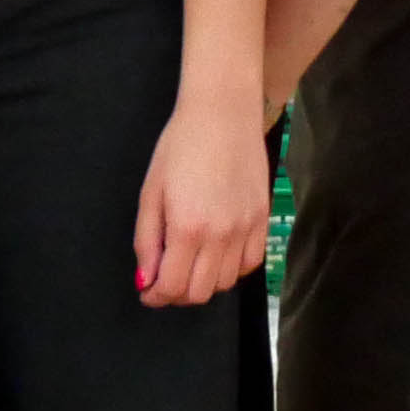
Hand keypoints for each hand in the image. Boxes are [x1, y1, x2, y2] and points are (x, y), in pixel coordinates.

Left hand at [132, 91, 268, 307]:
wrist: (222, 113)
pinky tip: (218, 254)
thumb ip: (146, 240)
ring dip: (204, 281)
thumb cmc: (180, 146)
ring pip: (226, 282)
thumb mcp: (151, 192)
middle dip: (177, 293)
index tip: (148, 291)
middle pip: (200, 292)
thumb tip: (146, 280)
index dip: (156, 296)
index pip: (172, 286)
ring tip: (191, 262)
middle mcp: (220, 235)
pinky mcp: (263, 219)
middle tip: (165, 278)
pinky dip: (233, 268)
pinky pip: (251, 263)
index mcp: (187, 228)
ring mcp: (246, 228)